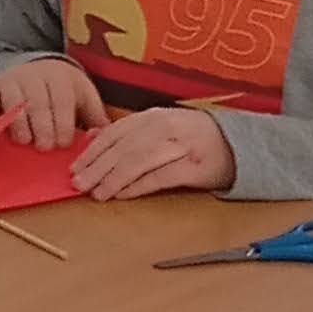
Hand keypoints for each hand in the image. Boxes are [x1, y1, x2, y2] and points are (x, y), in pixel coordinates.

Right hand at [0, 57, 106, 149]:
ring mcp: (13, 80)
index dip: (63, 124)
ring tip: (23, 141)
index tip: (63, 144)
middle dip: (41, 127)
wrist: (36, 65)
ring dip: (18, 122)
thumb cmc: (63, 89)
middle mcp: (36, 76)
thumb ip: (95, 118)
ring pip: (13, 100)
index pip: (62, 101)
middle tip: (44, 148)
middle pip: (38, 102)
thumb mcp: (83, 97)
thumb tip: (105, 138)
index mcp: (61, 78)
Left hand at [67, 106, 231, 200]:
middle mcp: (164, 127)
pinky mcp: (193, 166)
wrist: (237, 145)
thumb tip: (92, 138)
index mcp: (153, 117)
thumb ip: (129, 132)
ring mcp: (180, 146)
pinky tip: (122, 194)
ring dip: (113, 178)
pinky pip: (160, 177)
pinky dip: (138, 186)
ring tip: (96, 192)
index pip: (115, 133)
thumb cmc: (192, 139)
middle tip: (78, 183)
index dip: (92, 151)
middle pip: (123, 148)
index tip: (75, 167)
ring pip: (138, 161)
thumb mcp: (160, 128)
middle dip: (97, 167)